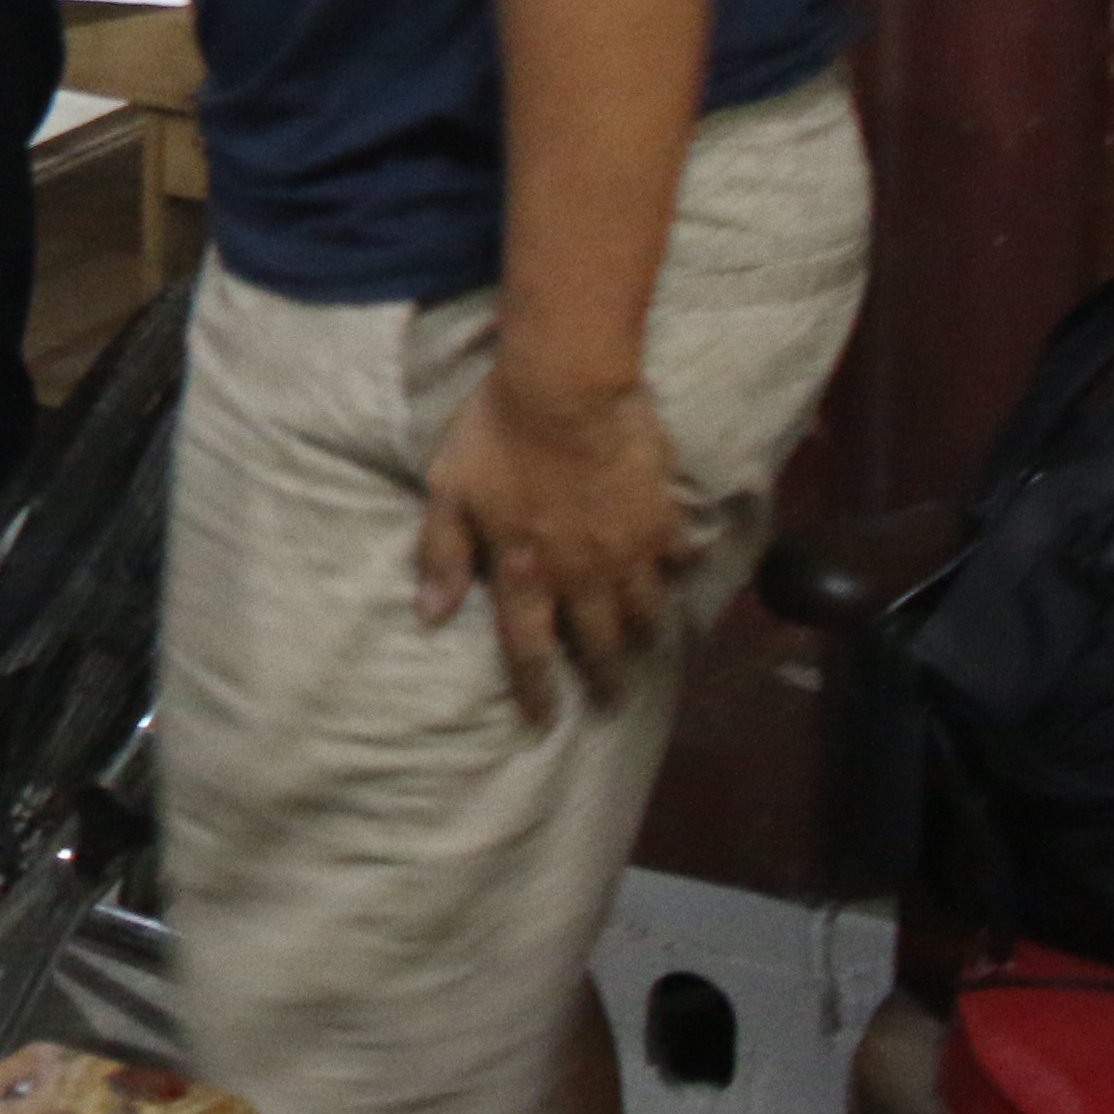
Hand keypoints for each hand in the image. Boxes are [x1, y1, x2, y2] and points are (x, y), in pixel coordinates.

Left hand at [413, 368, 701, 723]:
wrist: (566, 390)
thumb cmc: (495, 436)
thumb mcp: (449, 492)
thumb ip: (441, 555)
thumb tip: (428, 616)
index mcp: (525, 572)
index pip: (528, 650)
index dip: (537, 691)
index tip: (545, 723)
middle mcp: (582, 575)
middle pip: (600, 642)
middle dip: (607, 679)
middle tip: (613, 703)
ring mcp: (629, 550)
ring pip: (646, 611)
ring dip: (646, 637)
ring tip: (648, 652)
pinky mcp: (663, 518)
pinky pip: (679, 557)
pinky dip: (682, 570)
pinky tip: (685, 574)